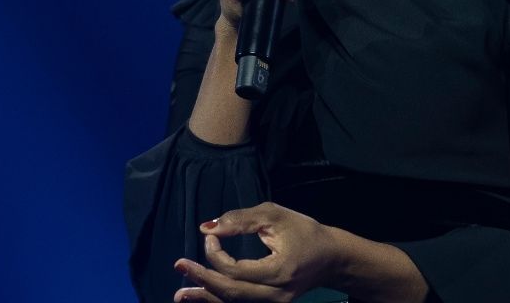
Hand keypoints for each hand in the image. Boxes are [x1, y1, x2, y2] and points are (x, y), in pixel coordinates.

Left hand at [173, 202, 341, 301]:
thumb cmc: (304, 232)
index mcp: (279, 271)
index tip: (210, 235)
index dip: (216, 254)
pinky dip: (219, 300)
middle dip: (202, 279)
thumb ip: (241, 219)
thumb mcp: (275, 216)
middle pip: (231, 292)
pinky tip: (201, 296)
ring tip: (180, 294)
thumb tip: (206, 227)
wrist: (330, 258)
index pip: (236, 270)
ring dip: (205, 297)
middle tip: (179, 265)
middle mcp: (276, 295)